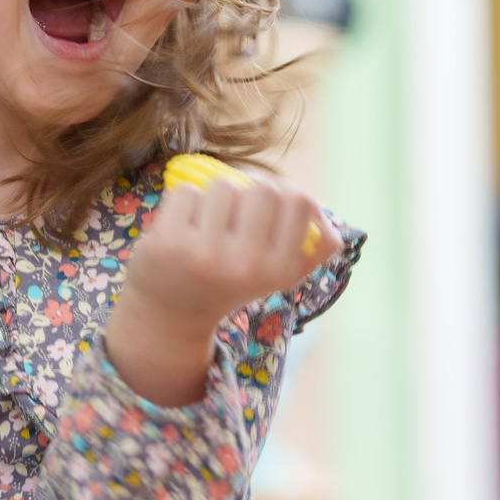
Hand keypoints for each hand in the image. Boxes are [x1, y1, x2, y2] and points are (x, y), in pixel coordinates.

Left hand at [105, 174, 340, 406]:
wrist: (171, 314)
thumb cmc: (232, 282)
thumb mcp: (278, 275)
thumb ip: (313, 251)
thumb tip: (332, 229)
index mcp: (278, 271)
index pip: (300, 201)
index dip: (286, 193)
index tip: (270, 205)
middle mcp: (245, 265)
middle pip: (264, 188)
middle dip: (250, 193)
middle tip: (236, 214)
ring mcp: (204, 254)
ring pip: (223, 185)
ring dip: (216, 197)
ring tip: (209, 224)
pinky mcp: (167, 243)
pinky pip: (186, 191)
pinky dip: (185, 203)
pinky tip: (183, 228)